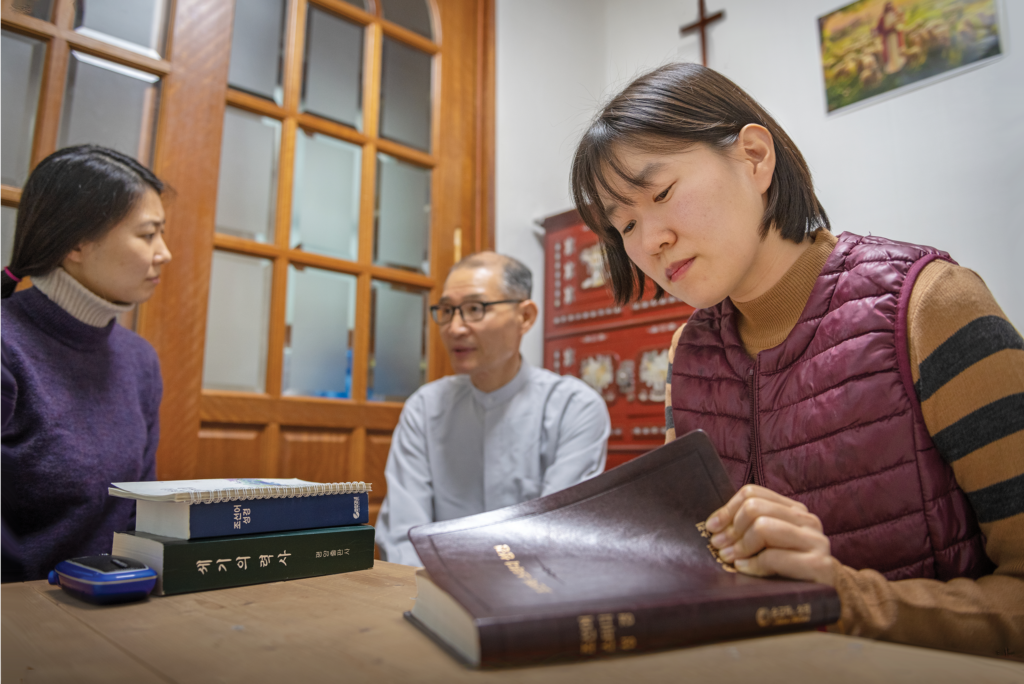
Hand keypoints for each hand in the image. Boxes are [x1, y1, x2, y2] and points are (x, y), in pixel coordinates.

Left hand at [705, 484, 835, 585]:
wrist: (830, 596)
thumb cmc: (791, 569)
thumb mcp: (772, 543)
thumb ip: (751, 528)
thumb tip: (714, 525)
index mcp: (793, 510)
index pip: (752, 493)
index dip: (726, 509)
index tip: (711, 527)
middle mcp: (807, 520)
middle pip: (755, 508)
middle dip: (731, 529)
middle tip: (719, 547)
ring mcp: (815, 541)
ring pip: (763, 527)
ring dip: (741, 546)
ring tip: (731, 559)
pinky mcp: (818, 565)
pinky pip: (773, 557)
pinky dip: (753, 565)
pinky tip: (745, 569)